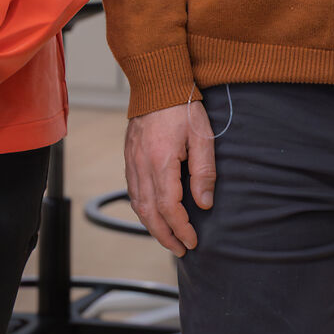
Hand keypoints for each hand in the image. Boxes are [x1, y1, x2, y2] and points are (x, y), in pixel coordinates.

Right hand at [124, 99, 215, 256]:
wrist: (156, 83)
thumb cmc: (182, 107)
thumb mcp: (202, 136)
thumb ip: (204, 171)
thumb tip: (203, 203)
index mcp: (161, 162)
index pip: (169, 207)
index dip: (181, 228)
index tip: (193, 241)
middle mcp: (141, 165)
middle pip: (149, 213)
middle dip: (165, 236)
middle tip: (180, 250)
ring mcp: (132, 161)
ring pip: (137, 204)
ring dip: (151, 226)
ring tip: (167, 238)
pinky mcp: (129, 157)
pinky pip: (132, 191)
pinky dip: (142, 209)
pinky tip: (152, 214)